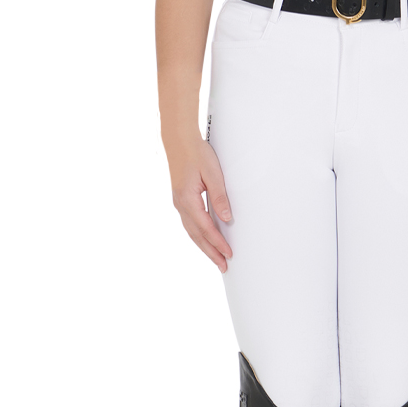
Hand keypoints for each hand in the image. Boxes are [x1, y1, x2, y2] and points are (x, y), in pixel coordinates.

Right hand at [168, 135, 232, 270]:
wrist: (178, 140)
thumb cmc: (196, 153)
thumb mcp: (212, 173)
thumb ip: (219, 196)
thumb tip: (227, 217)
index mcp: (188, 199)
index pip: (206, 228)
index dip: (218, 243)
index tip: (229, 254)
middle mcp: (180, 204)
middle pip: (197, 235)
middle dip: (211, 252)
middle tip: (223, 266)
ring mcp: (179, 203)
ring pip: (192, 232)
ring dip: (204, 246)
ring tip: (216, 258)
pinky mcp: (180, 200)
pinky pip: (190, 224)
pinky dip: (198, 236)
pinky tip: (205, 240)